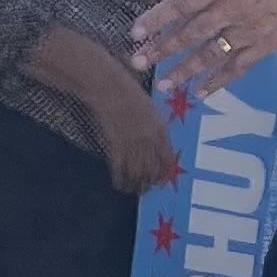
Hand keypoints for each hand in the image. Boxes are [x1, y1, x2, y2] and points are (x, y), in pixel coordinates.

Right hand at [88, 79, 181, 194]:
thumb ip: (157, 129)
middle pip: (153, 170)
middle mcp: (149, 140)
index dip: (164, 174)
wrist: (108, 86)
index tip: (161, 181)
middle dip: (150, 183)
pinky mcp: (115, 144)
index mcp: (161, 130)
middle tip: (145, 189)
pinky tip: (118, 184)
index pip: (168, 160)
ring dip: (135, 184)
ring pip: (137, 173)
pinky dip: (119, 179)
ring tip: (133, 190)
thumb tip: (159, 147)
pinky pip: (119, 168)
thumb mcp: (151, 110)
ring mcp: (132, 142)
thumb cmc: (130, 92)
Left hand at [127, 0, 276, 95]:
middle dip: (162, 50)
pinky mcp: (262, 46)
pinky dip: (218, 82)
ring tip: (163, 84)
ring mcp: (247, 32)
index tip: (135, 32)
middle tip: (137, 64)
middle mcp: (231, 12)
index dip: (157, 19)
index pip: (182, 4)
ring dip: (185, 71)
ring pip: (211, 55)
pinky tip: (200, 93)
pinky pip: (237, 68)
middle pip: (191, 34)